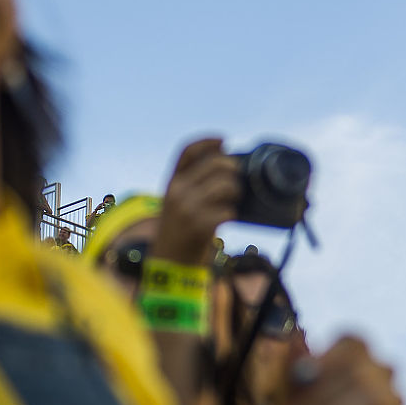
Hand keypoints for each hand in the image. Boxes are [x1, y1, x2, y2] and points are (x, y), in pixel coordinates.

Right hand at [155, 137, 242, 265]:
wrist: (169, 265)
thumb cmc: (180, 233)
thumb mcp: (178, 204)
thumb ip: (194, 186)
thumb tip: (227, 168)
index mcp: (172, 183)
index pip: (187, 151)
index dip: (207, 141)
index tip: (224, 139)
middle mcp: (177, 191)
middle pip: (216, 165)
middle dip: (233, 171)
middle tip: (237, 182)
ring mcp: (188, 208)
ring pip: (226, 185)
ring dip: (235, 193)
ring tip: (232, 202)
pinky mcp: (199, 226)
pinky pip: (228, 211)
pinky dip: (232, 215)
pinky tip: (226, 220)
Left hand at [259, 336, 405, 404]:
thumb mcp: (286, 393)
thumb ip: (290, 363)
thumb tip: (294, 336)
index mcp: (354, 356)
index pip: (353, 342)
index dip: (329, 358)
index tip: (301, 377)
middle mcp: (378, 373)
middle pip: (360, 372)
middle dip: (323, 397)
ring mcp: (392, 400)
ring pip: (375, 398)